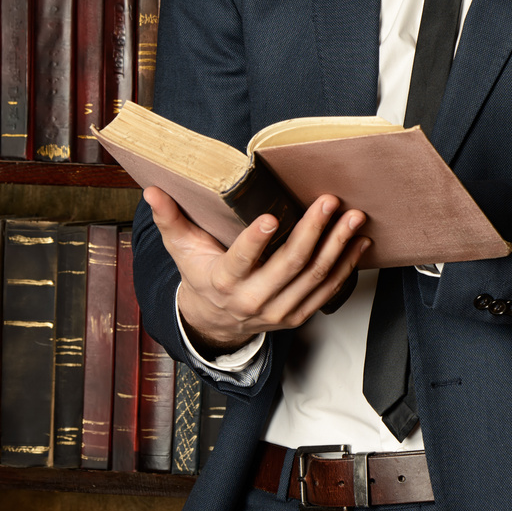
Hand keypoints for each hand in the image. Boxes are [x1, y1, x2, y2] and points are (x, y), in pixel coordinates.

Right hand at [144, 187, 369, 354]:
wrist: (215, 320)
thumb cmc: (202, 274)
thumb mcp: (182, 248)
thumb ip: (172, 219)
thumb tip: (153, 190)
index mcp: (224, 281)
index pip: (240, 261)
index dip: (256, 241)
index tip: (271, 217)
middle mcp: (253, 300)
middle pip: (289, 265)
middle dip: (313, 231)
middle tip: (329, 202)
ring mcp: (279, 311)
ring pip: (314, 277)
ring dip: (338, 245)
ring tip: (354, 217)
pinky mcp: (297, 315)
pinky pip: (328, 291)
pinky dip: (347, 266)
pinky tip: (359, 242)